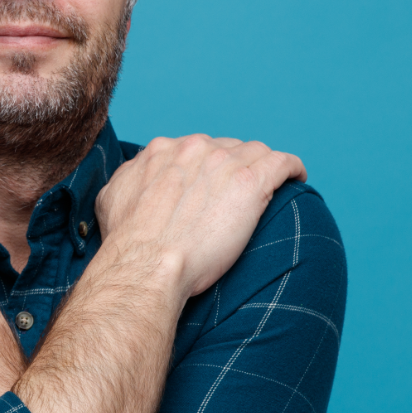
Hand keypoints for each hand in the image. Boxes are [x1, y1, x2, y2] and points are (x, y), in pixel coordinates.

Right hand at [93, 135, 305, 299]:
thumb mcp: (113, 198)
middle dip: (234, 168)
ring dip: (263, 166)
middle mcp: (196, 148)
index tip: (213, 186)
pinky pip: (282, 163)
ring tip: (272, 185)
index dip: (208, 167)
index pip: (197, 149)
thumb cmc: (128, 242)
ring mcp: (225, 163)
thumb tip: (140, 175)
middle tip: (237, 195)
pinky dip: (292, 167)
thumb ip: (132, 178)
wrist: (146, 264)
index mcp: (165, 150)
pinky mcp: (251, 183)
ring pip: (256, 152)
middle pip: (228, 148)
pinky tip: (298, 176)